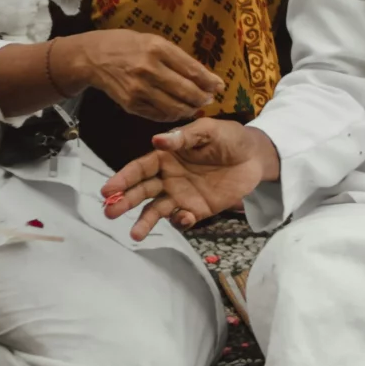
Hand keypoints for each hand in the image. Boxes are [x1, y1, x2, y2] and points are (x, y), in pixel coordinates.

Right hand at [70, 30, 225, 120]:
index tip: (219, 86)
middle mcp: (148, 69)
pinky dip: (172, 115)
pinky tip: (178, 110)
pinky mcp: (130, 104)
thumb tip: (205, 76)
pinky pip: (159, 115)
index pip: (192, 70)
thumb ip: (178, 58)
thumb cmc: (127, 45)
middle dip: (203, 98)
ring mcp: (138, 89)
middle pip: (187, 91)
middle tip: (209, 98)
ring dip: (190, 109)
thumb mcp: (154, 41)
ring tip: (196, 106)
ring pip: (175, 107)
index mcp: (157, 48)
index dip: (210, 81)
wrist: (91, 57)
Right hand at [101, 118, 277, 239]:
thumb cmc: (229, 138)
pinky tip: (184, 217)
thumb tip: (157, 139)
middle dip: (125, 202)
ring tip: (135, 234)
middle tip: (110, 211)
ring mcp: (181, 195)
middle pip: (141, 191)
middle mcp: (167, 178)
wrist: (256, 156)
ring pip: (156, 210)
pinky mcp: (197, 209)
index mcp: (165, 157)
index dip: (123, 179)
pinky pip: (182, 219)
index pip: (139, 169)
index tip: (108, 190)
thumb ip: (184, 137)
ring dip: (144, 221)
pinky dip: (180, 221)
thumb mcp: (208, 131)